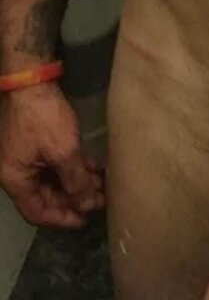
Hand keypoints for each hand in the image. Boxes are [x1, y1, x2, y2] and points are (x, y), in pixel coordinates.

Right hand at [0, 83, 105, 227]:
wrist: (33, 80)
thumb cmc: (43, 118)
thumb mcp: (63, 152)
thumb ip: (76, 182)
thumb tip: (87, 206)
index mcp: (15, 179)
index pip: (37, 212)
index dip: (62, 218)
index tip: (85, 219)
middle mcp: (17, 172)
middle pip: (46, 197)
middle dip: (74, 200)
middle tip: (99, 200)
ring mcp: (26, 157)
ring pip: (53, 181)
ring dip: (76, 184)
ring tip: (101, 186)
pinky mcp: (35, 144)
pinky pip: (54, 165)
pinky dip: (71, 169)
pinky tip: (92, 169)